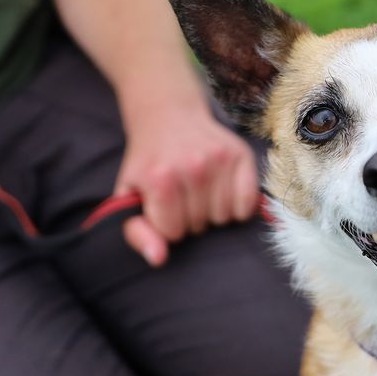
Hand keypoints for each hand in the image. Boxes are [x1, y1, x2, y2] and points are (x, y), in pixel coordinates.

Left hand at [115, 99, 258, 266]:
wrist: (169, 116)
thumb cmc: (149, 162)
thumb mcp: (129, 195)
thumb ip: (138, 231)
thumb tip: (159, 259)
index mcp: (160, 179)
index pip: (174, 233)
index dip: (168, 224)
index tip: (164, 206)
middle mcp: (193, 167)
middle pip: (200, 226)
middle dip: (191, 218)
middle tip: (183, 196)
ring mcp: (220, 160)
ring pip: (225, 218)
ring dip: (213, 213)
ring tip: (202, 192)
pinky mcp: (242, 154)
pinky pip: (247, 204)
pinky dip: (238, 206)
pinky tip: (224, 193)